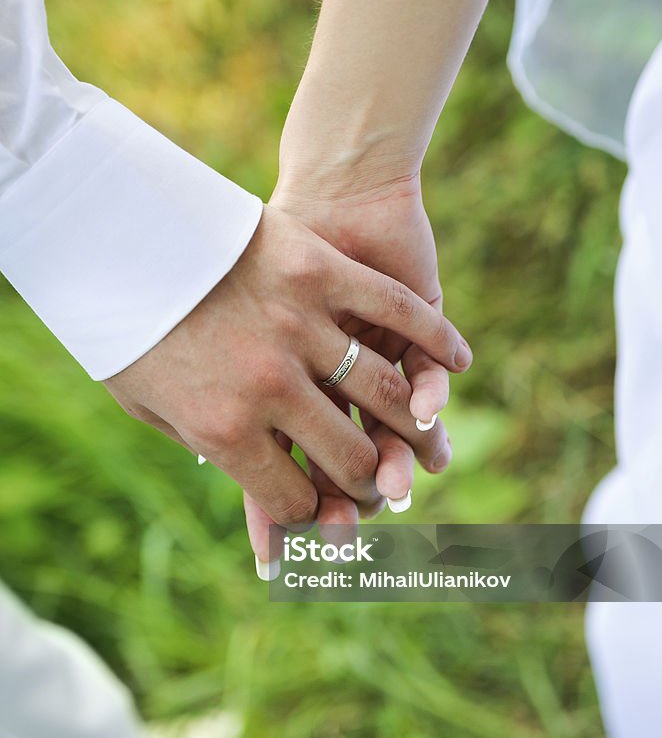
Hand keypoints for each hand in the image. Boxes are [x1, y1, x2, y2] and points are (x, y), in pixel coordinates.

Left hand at [105, 204, 464, 532]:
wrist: (126, 220)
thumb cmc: (128, 318)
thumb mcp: (145, 398)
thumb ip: (198, 442)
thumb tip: (232, 475)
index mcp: (221, 428)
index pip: (291, 498)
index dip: (311, 517)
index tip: (319, 517)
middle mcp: (268, 386)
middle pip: (349, 456)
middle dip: (368, 482)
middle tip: (377, 485)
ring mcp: (299, 327)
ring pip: (386, 394)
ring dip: (414, 425)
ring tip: (422, 436)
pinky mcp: (322, 272)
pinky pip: (400, 315)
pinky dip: (439, 341)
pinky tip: (460, 363)